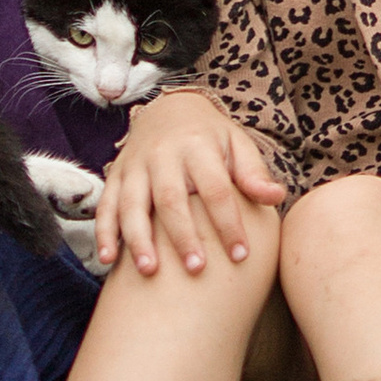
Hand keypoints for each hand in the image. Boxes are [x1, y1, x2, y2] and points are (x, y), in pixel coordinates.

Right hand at [93, 92, 285, 279]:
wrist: (169, 109)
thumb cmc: (211, 138)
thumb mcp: (237, 145)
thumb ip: (253, 173)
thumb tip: (275, 197)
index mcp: (198, 147)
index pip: (215, 188)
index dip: (228, 222)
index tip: (241, 255)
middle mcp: (163, 155)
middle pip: (171, 198)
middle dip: (182, 235)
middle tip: (196, 269)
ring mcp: (135, 166)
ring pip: (133, 204)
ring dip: (139, 238)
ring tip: (149, 271)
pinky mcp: (116, 176)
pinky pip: (106, 205)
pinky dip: (105, 232)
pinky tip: (109, 260)